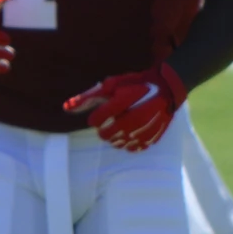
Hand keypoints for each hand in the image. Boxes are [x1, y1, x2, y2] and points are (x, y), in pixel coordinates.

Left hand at [64, 61, 187, 151]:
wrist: (167, 89)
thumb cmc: (136, 84)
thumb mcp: (111, 85)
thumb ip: (88, 97)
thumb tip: (65, 108)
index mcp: (121, 101)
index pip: (95, 121)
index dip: (96, 117)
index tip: (103, 113)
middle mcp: (132, 118)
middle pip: (105, 135)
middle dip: (104, 129)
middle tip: (112, 120)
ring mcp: (144, 129)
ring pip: (118, 143)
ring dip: (116, 137)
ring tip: (122, 125)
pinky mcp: (152, 137)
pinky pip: (133, 148)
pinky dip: (129, 143)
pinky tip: (131, 133)